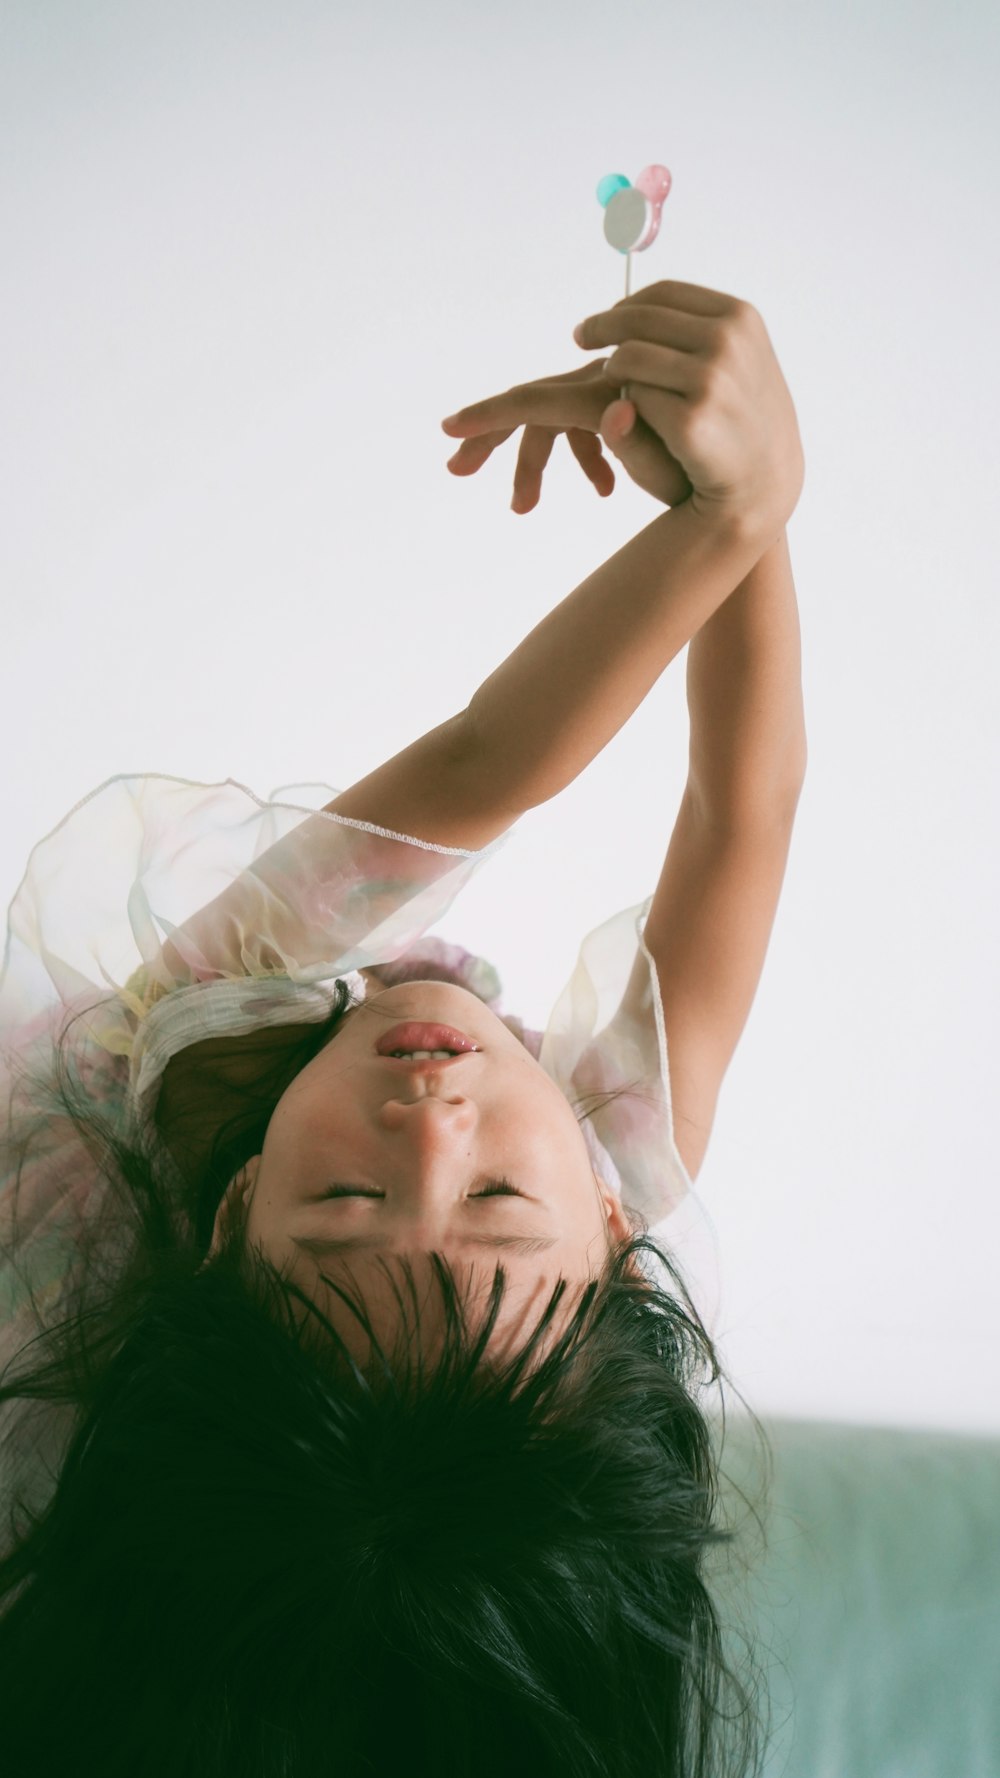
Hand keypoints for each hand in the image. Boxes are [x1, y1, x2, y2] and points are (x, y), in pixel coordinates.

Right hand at [441, 357, 693, 512]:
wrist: (761, 478)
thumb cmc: (718, 481)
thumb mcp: (680, 471)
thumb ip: (641, 440)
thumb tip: (614, 409)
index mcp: (625, 398)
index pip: (543, 400)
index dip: (492, 414)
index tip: (451, 427)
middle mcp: (619, 387)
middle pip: (541, 398)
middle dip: (495, 432)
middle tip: (456, 467)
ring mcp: (626, 392)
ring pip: (560, 409)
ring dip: (539, 454)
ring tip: (523, 505)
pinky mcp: (636, 402)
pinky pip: (593, 411)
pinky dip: (585, 449)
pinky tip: (602, 488)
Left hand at [574, 279, 804, 534]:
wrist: (764, 486)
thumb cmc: (741, 423)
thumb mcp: (732, 363)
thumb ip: (693, 334)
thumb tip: (626, 312)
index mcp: (740, 318)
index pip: (664, 293)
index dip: (625, 305)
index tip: (603, 319)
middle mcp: (729, 340)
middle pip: (638, 320)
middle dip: (602, 329)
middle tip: (580, 339)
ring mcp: (711, 379)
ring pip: (629, 357)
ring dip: (618, 375)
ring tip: (624, 395)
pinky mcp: (690, 420)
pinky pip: (632, 399)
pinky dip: (630, 411)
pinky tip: (645, 427)